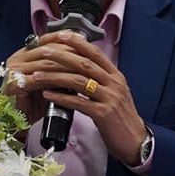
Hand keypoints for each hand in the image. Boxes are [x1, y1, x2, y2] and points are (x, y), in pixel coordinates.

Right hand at [0, 32, 75, 124]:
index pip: (46, 41)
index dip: (65, 40)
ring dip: (66, 66)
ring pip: (45, 63)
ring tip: (84, 70)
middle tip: (89, 58)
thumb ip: (58, 68)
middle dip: (69, 54)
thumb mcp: (49, 81)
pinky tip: (70, 83)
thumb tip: (82, 58)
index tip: (83, 42)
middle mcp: (16, 59)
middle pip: (47, 51)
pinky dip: (56, 80)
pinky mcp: (13, 84)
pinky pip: (39, 79)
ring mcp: (13, 70)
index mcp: (23, 54)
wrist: (17, 124)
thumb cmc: (35, 103)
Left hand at [29, 31, 146, 165]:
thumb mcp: (114, 92)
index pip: (95, 53)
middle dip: (62, 55)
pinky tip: (47, 95)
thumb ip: (100, 79)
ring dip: (55, 76)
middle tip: (43, 50)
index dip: (78, 43)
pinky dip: (61, 97)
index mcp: (115, 75)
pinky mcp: (103, 114)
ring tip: (38, 75)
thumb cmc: (120, 116)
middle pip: (84, 63)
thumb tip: (79, 67)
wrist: (136, 141)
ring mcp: (109, 98)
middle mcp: (113, 83)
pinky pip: (78, 102)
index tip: (61, 35)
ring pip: (78, 81)